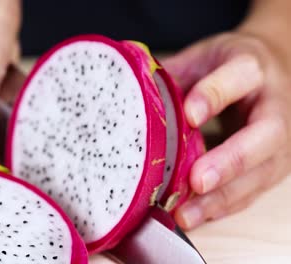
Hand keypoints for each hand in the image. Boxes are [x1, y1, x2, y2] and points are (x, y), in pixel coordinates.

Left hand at [162, 32, 290, 228]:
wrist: (273, 74)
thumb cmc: (231, 66)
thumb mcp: (204, 57)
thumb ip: (175, 74)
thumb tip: (131, 90)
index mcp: (251, 69)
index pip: (237, 78)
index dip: (213, 96)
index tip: (189, 115)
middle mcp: (276, 106)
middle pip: (263, 137)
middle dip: (229, 162)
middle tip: (197, 181)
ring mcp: (280, 142)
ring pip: (259, 174)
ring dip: (221, 199)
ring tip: (186, 214)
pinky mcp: (273, 167)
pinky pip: (251, 192)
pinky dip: (222, 208)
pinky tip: (195, 216)